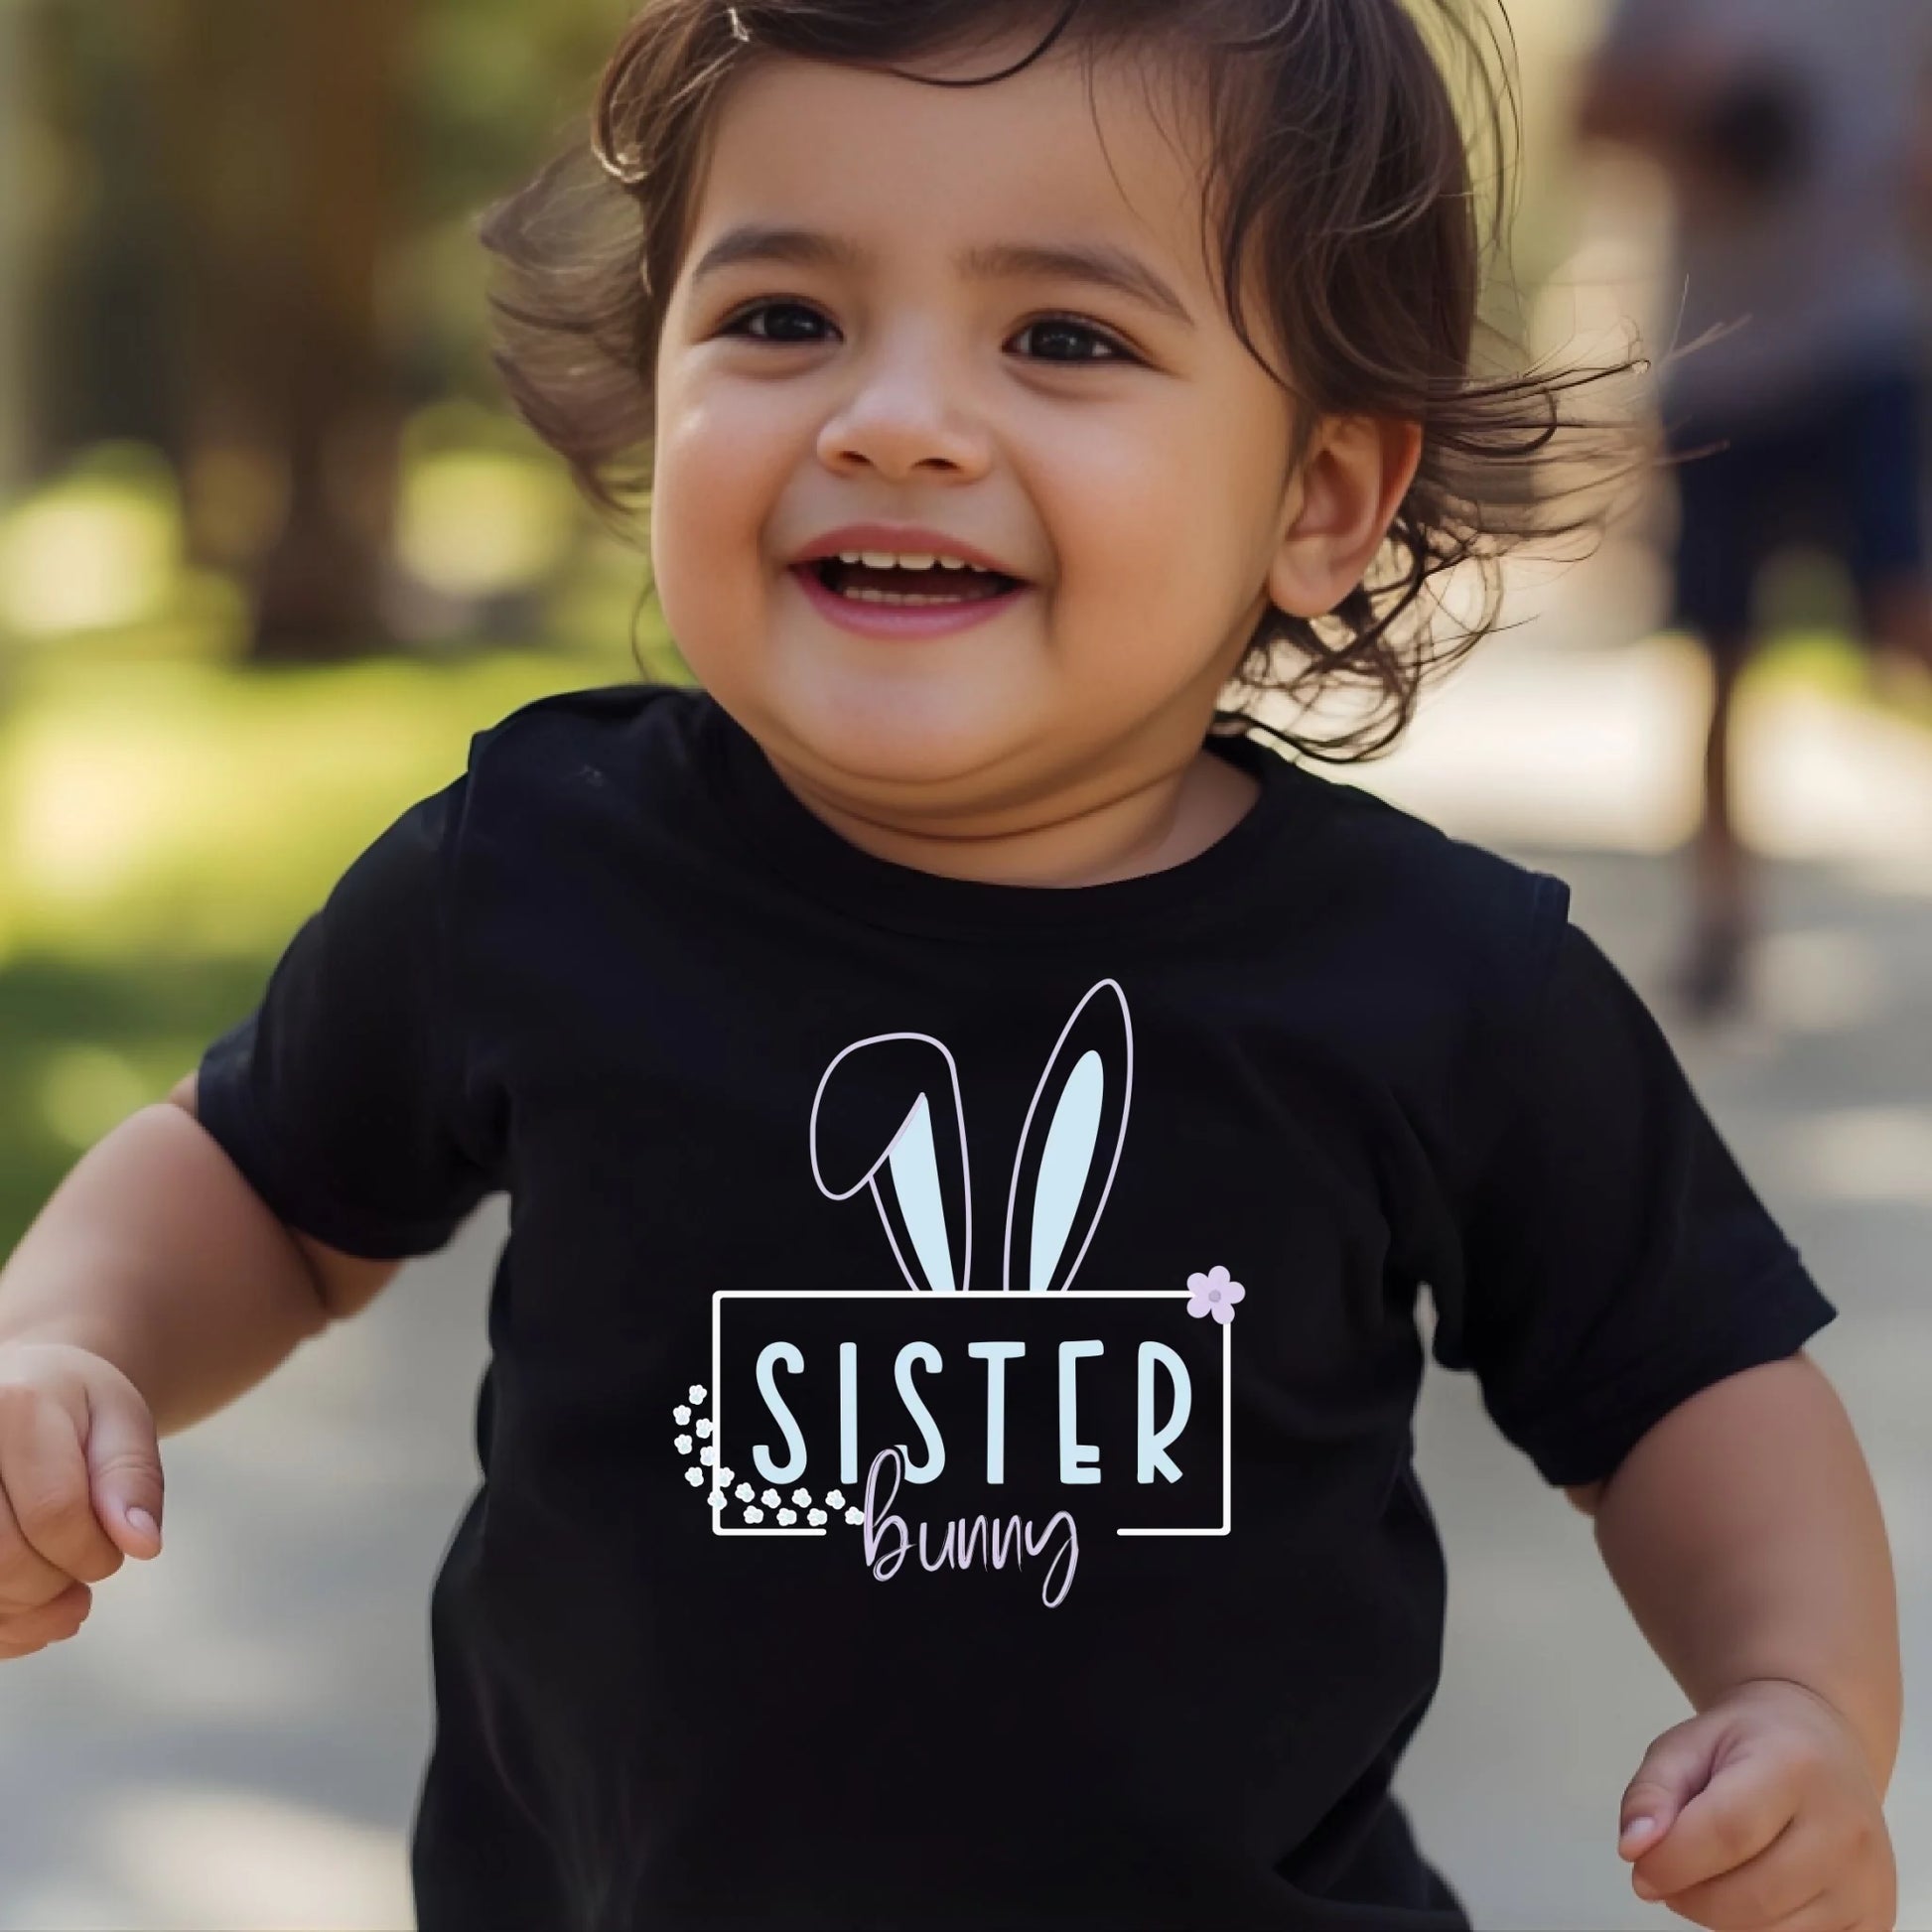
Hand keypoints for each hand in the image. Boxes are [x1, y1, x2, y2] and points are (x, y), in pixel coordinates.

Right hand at [0, 1341, 163, 1657]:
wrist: (15, 1390)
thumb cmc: (71, 1409)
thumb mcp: (120, 1421)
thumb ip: (132, 1478)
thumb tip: (143, 1545)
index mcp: (12, 1407)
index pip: (54, 1511)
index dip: (94, 1550)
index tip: (116, 1548)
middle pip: (4, 1560)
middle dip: (56, 1583)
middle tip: (84, 1568)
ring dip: (25, 1612)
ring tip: (60, 1594)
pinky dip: (1, 1625)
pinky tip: (27, 1609)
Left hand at [1618, 1678, 1896, 1928]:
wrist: (1819, 1744)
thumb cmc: (1745, 1745)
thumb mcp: (1685, 1745)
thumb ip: (1650, 1792)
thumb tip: (1634, 1848)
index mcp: (1794, 1766)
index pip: (1727, 1831)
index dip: (1672, 1860)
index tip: (1639, 1868)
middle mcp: (1846, 1827)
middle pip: (1752, 1896)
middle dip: (1690, 1896)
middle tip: (1668, 1875)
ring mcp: (1869, 1880)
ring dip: (1720, 1918)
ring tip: (1708, 1877)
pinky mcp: (1877, 1918)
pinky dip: (1759, 1931)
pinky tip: (1747, 1892)